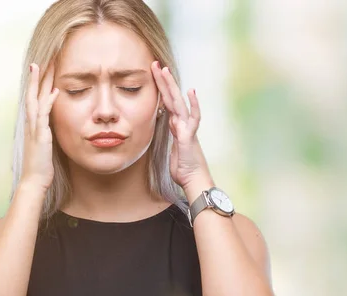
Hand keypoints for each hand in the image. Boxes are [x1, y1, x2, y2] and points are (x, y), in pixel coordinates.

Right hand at [20, 62, 59, 191]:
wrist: (34, 181)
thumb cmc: (41, 166)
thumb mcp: (45, 145)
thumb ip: (46, 132)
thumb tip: (51, 126)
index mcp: (32, 124)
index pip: (33, 99)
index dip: (36, 83)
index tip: (41, 68)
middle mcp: (31, 123)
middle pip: (32, 94)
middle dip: (36, 77)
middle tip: (40, 59)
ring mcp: (34, 129)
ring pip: (34, 100)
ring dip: (39, 83)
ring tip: (42, 66)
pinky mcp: (40, 136)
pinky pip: (44, 115)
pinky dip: (48, 102)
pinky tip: (55, 91)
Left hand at [151, 61, 212, 190]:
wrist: (193, 180)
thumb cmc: (183, 169)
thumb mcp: (170, 150)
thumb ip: (170, 138)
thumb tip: (166, 131)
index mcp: (176, 126)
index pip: (166, 102)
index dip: (160, 88)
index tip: (153, 74)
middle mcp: (182, 124)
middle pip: (171, 98)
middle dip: (163, 81)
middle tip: (155, 64)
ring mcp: (187, 128)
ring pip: (179, 103)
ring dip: (172, 87)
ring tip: (165, 70)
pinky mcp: (189, 136)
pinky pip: (193, 118)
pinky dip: (193, 105)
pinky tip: (191, 92)